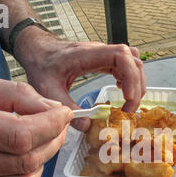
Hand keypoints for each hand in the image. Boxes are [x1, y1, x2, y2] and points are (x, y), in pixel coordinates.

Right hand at [0, 76, 72, 176]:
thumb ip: (19, 95)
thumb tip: (53, 109)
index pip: (21, 136)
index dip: (50, 125)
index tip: (63, 114)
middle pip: (28, 158)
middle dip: (54, 139)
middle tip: (59, 124)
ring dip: (45, 158)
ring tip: (44, 139)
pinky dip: (32, 173)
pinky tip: (28, 156)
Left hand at [18, 36, 145, 130]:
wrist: (38, 50)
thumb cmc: (41, 65)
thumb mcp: (48, 89)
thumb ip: (66, 107)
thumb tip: (87, 126)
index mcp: (87, 54)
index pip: (121, 56)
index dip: (131, 76)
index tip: (128, 98)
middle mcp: (100, 52)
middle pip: (133, 61)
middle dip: (137, 86)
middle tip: (128, 109)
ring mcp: (104, 55)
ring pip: (133, 63)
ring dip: (137, 84)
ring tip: (128, 104)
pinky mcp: (105, 61)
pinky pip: (126, 67)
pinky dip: (131, 81)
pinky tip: (123, 93)